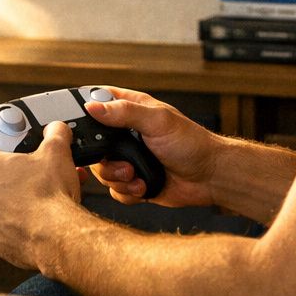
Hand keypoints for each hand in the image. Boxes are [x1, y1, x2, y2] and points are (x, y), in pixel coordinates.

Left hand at [0, 122, 82, 270]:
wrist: (57, 236)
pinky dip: (9, 223)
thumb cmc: (50, 194)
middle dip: (0, 172)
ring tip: (32, 197)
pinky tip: (30, 220)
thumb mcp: (57, 153)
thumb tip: (57, 130)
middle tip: (21, 171)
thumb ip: (55, 134)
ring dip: (5, 199)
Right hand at [84, 87, 225, 207]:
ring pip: (102, 171)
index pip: (96, 103)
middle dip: (104, 159)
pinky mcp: (133, 182)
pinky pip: (114, 190)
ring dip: (118, 178)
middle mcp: (125, 135)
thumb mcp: (157, 120)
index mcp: (130, 111)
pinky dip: (127, 192)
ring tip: (136, 176)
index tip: (87, 129)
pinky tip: (144, 187)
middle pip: (93, 145)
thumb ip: (124, 112)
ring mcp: (128, 159)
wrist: (209, 178)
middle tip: (123, 162)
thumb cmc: (191, 143)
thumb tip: (93, 106)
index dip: (85, 113)